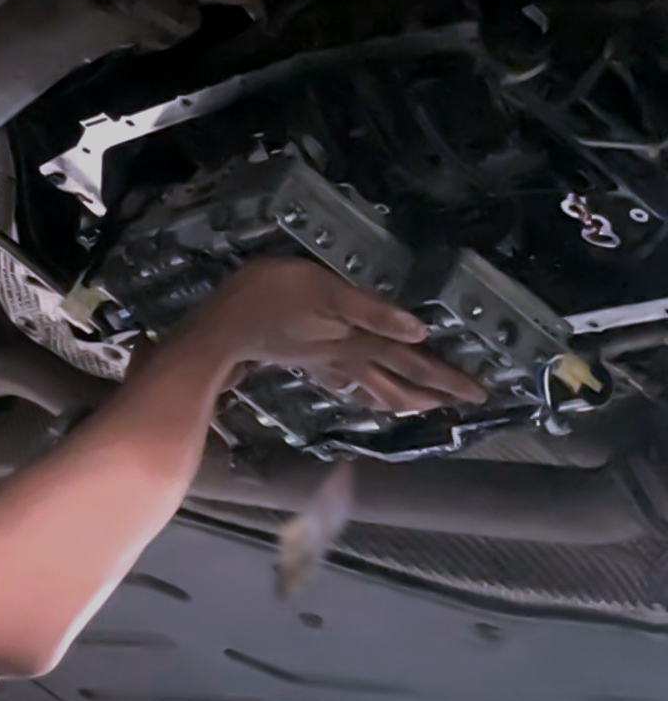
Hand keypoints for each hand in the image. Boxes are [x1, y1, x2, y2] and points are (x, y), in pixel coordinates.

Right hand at [195, 257, 486, 413]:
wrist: (220, 328)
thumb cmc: (269, 298)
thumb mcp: (326, 291)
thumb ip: (373, 311)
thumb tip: (421, 333)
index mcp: (356, 342)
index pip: (411, 363)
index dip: (446, 378)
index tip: (480, 396)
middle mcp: (345, 359)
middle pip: (395, 384)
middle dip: (428, 396)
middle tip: (457, 409)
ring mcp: (322, 364)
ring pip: (369, 387)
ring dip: (397, 398)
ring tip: (416, 406)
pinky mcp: (302, 361)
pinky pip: (340, 381)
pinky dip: (356, 388)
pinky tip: (353, 389)